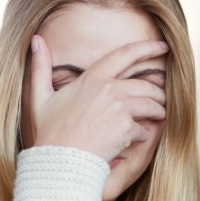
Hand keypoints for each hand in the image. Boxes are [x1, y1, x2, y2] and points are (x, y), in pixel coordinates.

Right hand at [26, 35, 167, 160]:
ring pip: (152, 105)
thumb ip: (40, 67)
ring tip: (160, 115)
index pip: (125, 54)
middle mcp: (109, 89)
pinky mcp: (126, 128)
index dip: (147, 48)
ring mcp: (120, 108)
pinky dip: (143, 135)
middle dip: (158, 92)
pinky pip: (144, 130)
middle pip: (146, 85)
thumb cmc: (49, 132)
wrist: (59, 161)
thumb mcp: (39, 97)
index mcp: (92, 78)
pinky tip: (137, 139)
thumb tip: (36, 39)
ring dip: (158, 111)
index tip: (163, 47)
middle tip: (163, 98)